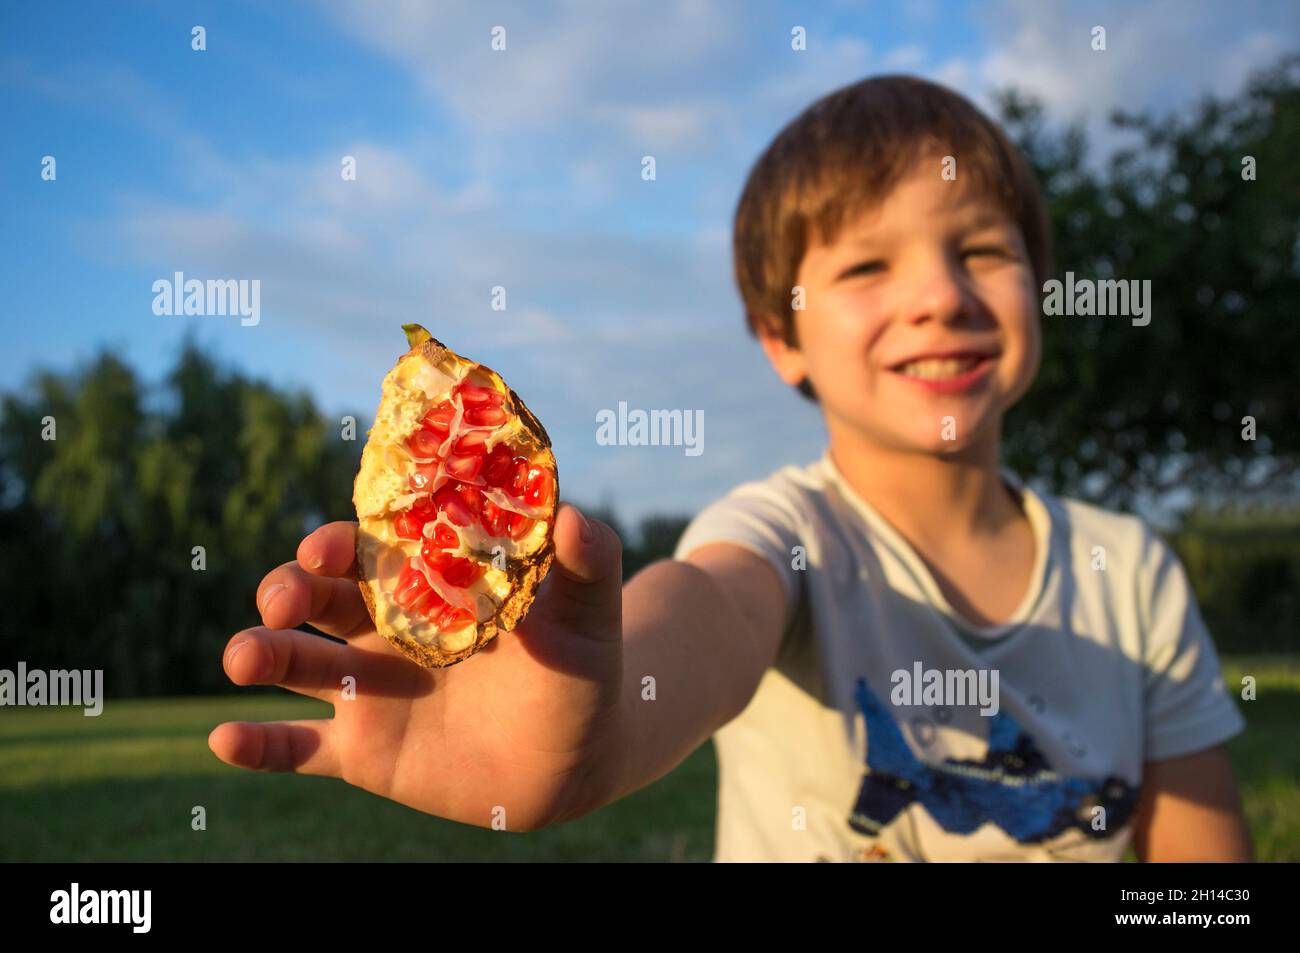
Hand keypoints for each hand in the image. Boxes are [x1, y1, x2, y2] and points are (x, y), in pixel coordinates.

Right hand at [208, 504, 625, 831]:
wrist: (573, 761)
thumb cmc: (580, 675)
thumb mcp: (589, 619)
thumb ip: (588, 566)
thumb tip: (573, 515)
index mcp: (429, 584)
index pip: (370, 548)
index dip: (340, 541)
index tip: (328, 544)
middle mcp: (387, 630)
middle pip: (320, 597)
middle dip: (290, 588)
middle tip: (284, 596)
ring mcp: (370, 691)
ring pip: (299, 663)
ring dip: (262, 652)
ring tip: (243, 656)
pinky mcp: (363, 752)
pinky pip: (298, 748)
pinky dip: (261, 745)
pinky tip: (223, 739)